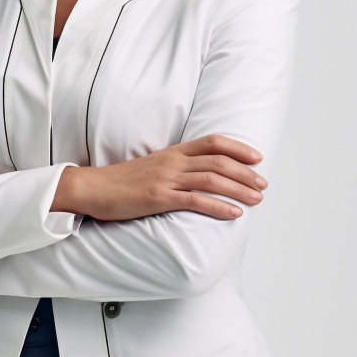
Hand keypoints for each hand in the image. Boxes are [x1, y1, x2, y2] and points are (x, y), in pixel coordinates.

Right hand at [52, 134, 267, 221]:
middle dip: (245, 172)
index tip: (256, 157)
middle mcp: (172, 162)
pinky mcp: (159, 198)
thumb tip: (198, 176)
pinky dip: (218, 206)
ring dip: (239, 189)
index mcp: (172, 152)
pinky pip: (195, 201)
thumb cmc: (121, 182)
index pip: (211, 142)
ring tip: (257, 199)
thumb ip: (175, 168)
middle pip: (218, 161)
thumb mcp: (152, 167)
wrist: (93, 188)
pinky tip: (234, 213)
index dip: (237, 148)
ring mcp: (166, 179)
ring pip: (211, 179)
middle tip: (263, 184)